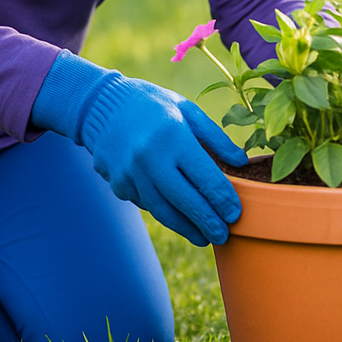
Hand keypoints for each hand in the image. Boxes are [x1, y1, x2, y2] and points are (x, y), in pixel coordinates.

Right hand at [79, 75, 246, 245]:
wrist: (99, 104)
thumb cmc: (151, 104)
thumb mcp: (186, 110)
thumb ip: (216, 137)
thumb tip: (242, 163)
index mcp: (173, 137)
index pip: (207, 179)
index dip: (225, 201)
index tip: (235, 214)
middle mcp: (150, 158)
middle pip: (187, 202)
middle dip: (209, 223)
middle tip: (223, 235)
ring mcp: (130, 174)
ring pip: (164, 212)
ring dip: (186, 228)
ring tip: (203, 238)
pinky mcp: (118, 184)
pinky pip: (145, 204)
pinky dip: (162, 211)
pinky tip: (174, 214)